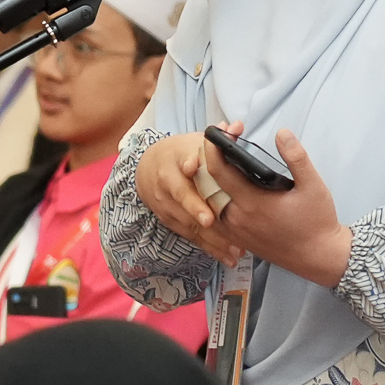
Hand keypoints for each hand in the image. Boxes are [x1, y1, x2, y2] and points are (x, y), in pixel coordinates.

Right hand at [138, 131, 243, 265]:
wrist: (148, 169)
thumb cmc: (182, 154)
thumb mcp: (197, 141)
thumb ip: (220, 137)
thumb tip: (236, 127)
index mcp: (177, 158)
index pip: (181, 159)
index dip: (188, 163)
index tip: (194, 166)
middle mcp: (168, 182)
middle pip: (182, 195)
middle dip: (195, 207)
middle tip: (210, 219)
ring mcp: (166, 204)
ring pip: (187, 220)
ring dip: (210, 236)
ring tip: (233, 247)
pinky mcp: (170, 221)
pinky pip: (190, 235)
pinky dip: (208, 247)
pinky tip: (227, 257)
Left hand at [208, 126, 351, 288]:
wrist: (319, 257)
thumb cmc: (317, 223)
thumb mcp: (313, 186)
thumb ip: (296, 157)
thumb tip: (282, 133)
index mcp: (252, 203)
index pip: (219, 171)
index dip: (213, 148)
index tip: (217, 132)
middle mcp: (238, 218)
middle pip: (208, 184)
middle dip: (210, 160)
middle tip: (219, 143)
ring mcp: (236, 231)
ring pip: (209, 201)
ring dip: (210, 180)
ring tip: (219, 162)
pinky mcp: (238, 239)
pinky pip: (216, 216)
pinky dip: (213, 200)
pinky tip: (224, 189)